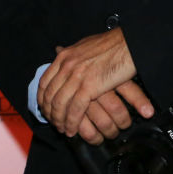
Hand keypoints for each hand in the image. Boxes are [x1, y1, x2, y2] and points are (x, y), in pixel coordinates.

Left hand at [38, 29, 153, 136]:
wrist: (129, 43)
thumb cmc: (113, 45)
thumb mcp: (85, 46)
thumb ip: (72, 54)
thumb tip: (60, 51)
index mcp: (64, 56)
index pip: (44, 82)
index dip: (42, 99)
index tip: (45, 110)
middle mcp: (66, 65)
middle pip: (49, 95)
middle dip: (49, 113)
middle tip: (54, 124)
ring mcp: (76, 76)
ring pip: (59, 104)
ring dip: (59, 120)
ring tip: (63, 130)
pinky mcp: (89, 86)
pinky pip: (75, 109)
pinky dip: (71, 122)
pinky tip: (72, 130)